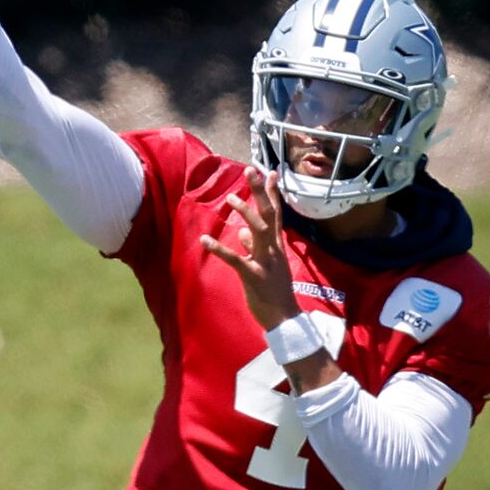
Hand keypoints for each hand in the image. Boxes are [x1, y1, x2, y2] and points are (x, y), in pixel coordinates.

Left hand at [201, 167, 300, 330]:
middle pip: (269, 215)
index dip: (273, 193)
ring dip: (245, 213)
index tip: (270, 172)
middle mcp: (273, 250)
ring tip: (231, 197)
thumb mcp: (267, 266)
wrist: (285, 319)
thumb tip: (242, 233)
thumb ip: (254, 248)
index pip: (276, 214)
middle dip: (261, 192)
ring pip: (258, 231)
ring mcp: (265, 262)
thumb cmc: (275, 293)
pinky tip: (205, 239)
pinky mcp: (253, 277)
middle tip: (251, 170)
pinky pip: (235, 260)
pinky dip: (219, 248)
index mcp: (277, 247)